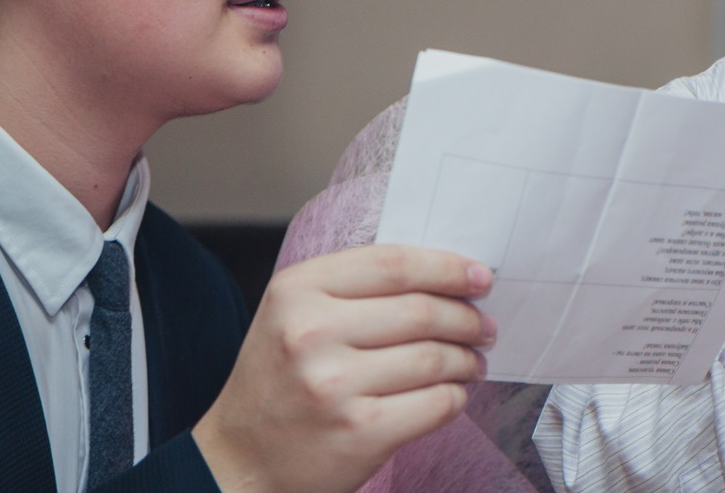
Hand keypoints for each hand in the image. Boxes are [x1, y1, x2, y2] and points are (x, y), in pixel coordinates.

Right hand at [193, 244, 495, 492]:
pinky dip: (456, 397)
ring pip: (434, 358)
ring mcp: (334, 385)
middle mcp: (312, 333)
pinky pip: (435, 404)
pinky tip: (454, 394)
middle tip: (483, 326)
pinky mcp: (359, 433)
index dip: (446, 267)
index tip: (479, 276)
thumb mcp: (295, 313)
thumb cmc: (280, 379)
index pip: (393, 264)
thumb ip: (356, 288)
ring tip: (472, 362)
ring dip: (467, 360)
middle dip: (466, 318)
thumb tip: (446, 277)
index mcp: (298, 290)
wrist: (240, 460)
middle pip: (421, 311)